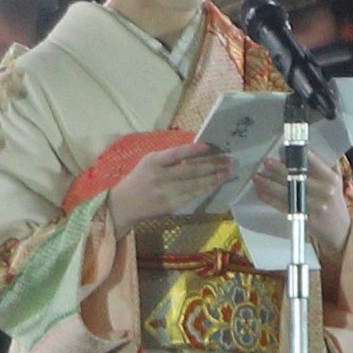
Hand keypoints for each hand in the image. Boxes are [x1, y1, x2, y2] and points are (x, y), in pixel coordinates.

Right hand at [107, 141, 232, 236]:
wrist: (124, 204)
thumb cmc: (140, 178)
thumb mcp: (149, 162)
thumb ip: (169, 158)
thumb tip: (197, 152)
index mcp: (153, 161)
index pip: (176, 154)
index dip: (193, 150)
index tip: (210, 146)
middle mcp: (159, 177)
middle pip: (190, 170)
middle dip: (212, 165)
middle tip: (228, 161)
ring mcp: (165, 193)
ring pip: (194, 185)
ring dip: (213, 178)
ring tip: (226, 172)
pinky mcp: (170, 206)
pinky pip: (192, 196)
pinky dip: (205, 189)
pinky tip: (215, 184)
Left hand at [251, 150, 351, 254]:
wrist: (339, 231)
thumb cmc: (335, 203)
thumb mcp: (337, 182)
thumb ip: (329, 165)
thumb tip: (313, 147)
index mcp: (331, 180)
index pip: (313, 163)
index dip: (298, 155)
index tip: (285, 148)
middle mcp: (324, 192)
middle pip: (297, 177)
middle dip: (279, 169)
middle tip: (266, 162)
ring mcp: (314, 206)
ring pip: (288, 192)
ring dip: (269, 184)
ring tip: (257, 177)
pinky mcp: (304, 218)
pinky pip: (284, 206)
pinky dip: (270, 199)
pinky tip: (261, 192)